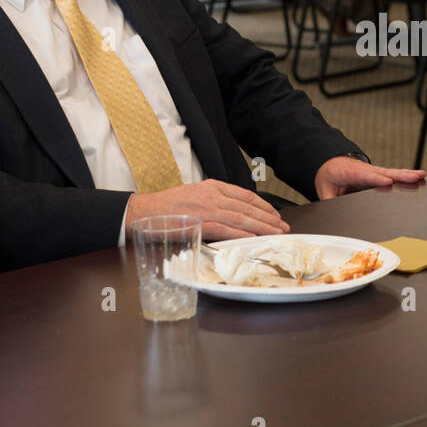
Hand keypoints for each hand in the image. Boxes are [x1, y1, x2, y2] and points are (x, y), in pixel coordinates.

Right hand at [125, 179, 288, 241]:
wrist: (143, 212)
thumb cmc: (167, 207)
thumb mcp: (195, 195)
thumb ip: (214, 200)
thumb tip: (234, 213)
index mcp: (212, 186)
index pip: (245, 195)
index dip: (264, 206)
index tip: (275, 214)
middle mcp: (212, 195)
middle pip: (248, 207)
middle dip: (269, 218)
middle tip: (283, 227)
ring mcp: (206, 209)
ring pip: (242, 218)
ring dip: (262, 227)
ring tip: (276, 234)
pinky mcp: (200, 223)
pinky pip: (227, 230)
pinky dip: (243, 235)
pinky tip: (255, 240)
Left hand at [314, 157, 425, 199]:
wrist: (329, 162)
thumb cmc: (329, 174)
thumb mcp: (324, 188)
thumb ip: (329, 199)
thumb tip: (332, 212)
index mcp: (351, 172)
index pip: (366, 176)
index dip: (377, 179)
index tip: (387, 182)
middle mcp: (366, 170)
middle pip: (385, 172)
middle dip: (400, 175)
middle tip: (414, 177)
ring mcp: (373, 171)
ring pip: (392, 172)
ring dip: (407, 174)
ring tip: (421, 175)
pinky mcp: (378, 173)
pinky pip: (393, 174)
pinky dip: (405, 175)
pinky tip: (418, 177)